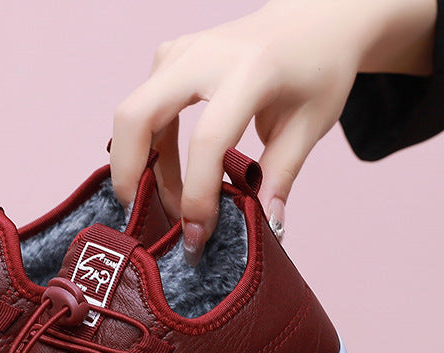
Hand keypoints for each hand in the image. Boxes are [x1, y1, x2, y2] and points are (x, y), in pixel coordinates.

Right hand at [110, 0, 435, 263]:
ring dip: (142, 167)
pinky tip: (167, 172)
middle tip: (142, 216)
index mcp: (251, 70)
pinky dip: (147, 147)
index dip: (196, 195)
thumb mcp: (310, 125)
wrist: (314, 19)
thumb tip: (263, 227)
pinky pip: (142, 110)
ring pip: (132, 117)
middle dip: (130, 175)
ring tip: (168, 201)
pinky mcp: (168, 58)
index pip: (207, 141)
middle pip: (137, 117)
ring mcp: (179, 52)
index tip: (197, 235)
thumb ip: (280, 177)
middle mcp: (205, 55)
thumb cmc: (317, 69)